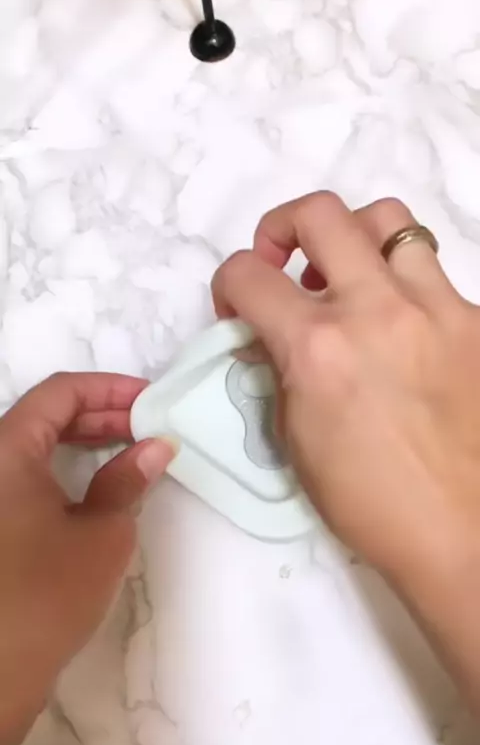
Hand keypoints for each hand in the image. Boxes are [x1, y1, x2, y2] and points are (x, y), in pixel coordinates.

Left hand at [0, 373, 173, 744]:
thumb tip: (156, 445)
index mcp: (7, 449)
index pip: (59, 392)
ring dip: (84, 440)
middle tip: (148, 427)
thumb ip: (129, 479)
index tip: (151, 402)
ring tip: (131, 450)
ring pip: (35, 444)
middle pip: (44, 414)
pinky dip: (64, 467)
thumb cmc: (48, 592)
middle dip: (100, 413)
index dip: (109, 388)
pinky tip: (99, 484)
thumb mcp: (102, 532)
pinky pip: (26, 473)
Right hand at [213, 193, 479, 707]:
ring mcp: (435, 308)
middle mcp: (376, 309)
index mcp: (318, 347)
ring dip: (353, 239)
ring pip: (388, 219)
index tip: (236, 306)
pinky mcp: (475, 320)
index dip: (228, 284)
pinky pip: (432, 271)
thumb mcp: (295, 437)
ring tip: (348, 279)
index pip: (248, 273)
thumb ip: (278, 368)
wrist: (461, 532)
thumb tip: (271, 334)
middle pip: (318, 213)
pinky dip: (402, 283)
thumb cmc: (369, 502)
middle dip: (281, 228)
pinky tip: (399, 326)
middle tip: (282, 264)